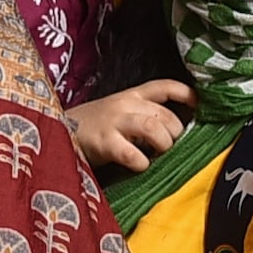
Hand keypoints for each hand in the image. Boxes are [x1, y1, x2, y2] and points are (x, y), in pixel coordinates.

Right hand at [68, 80, 191, 171]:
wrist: (55, 133)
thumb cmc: (90, 128)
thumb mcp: (117, 113)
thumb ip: (141, 116)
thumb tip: (171, 134)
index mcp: (130, 95)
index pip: (164, 87)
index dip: (185, 94)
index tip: (198, 105)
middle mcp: (124, 105)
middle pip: (165, 114)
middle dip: (174, 133)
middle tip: (167, 146)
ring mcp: (113, 122)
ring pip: (153, 127)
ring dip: (163, 144)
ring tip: (157, 155)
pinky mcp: (104, 142)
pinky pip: (132, 154)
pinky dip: (141, 163)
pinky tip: (138, 166)